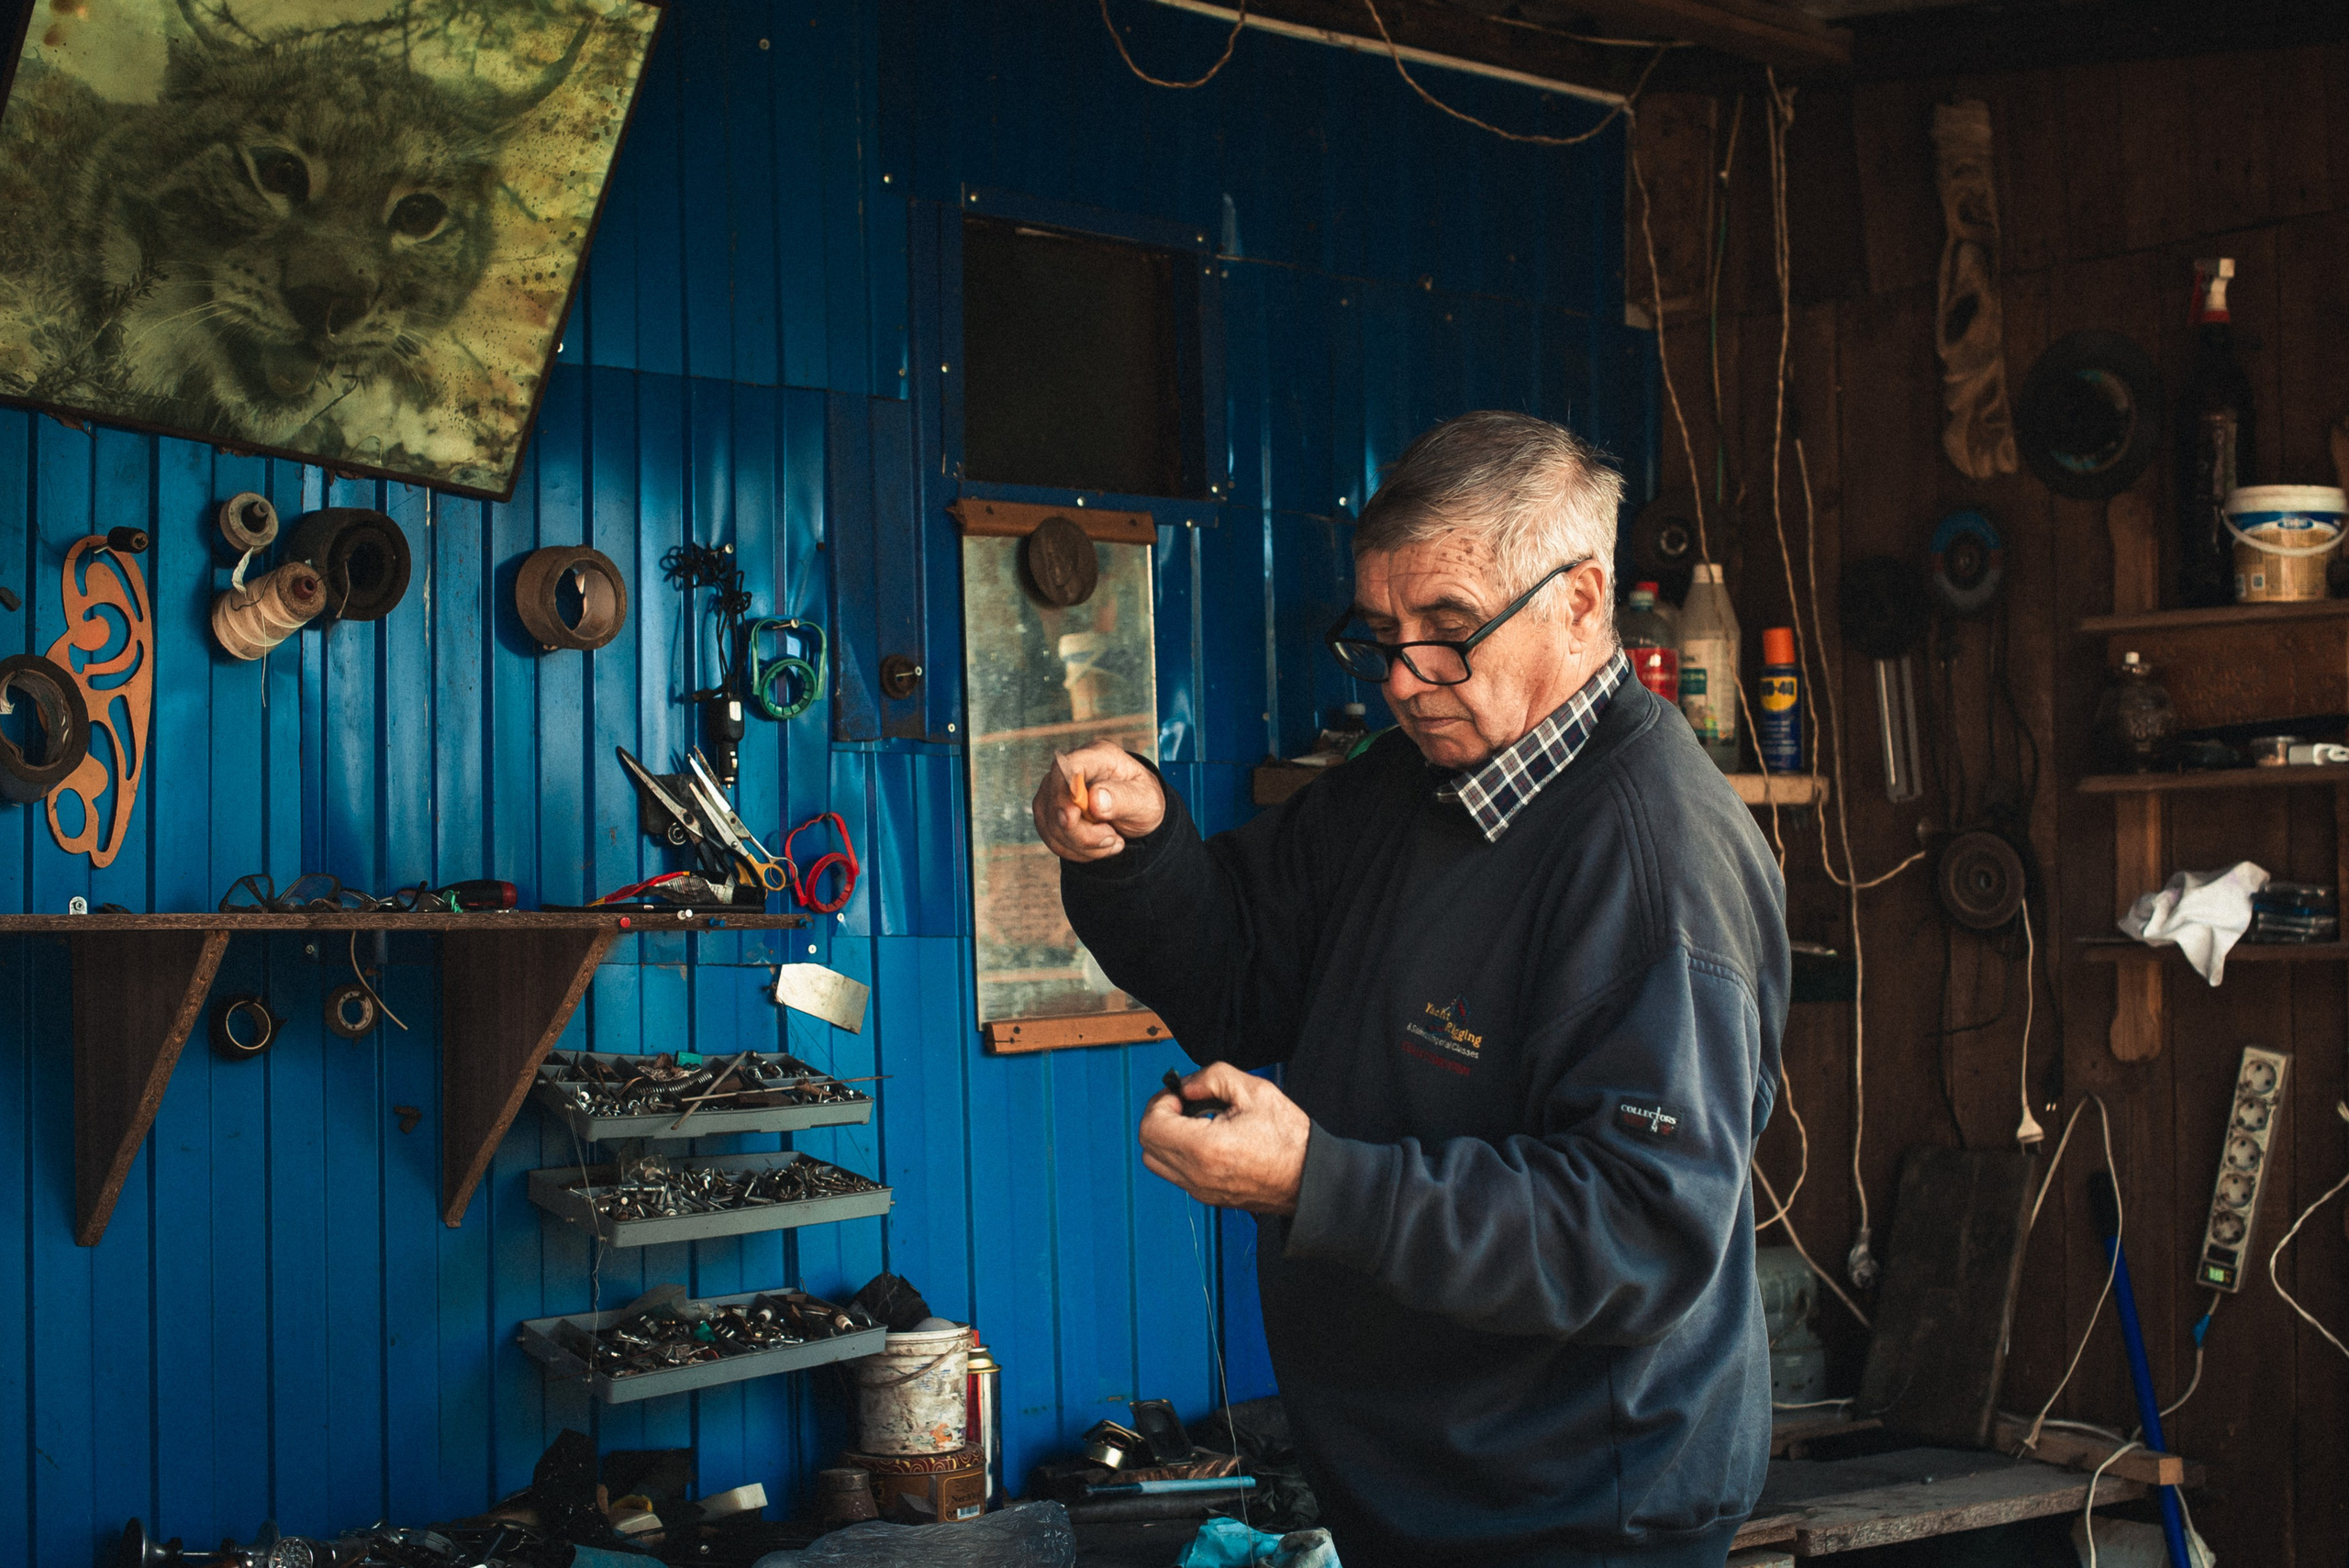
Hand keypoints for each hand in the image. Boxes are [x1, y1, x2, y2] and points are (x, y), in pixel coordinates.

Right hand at [1031, 741, 1164, 862]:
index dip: (1065, 791)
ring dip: (1081, 845)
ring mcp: (1055, 789)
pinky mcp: (1049, 811)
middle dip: (1081, 832)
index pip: (1068, 765)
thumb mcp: (1145, 800)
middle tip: (1113, 838)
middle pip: (1056, 800)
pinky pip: (1050, 837)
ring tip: (1111, 841)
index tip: (1074, 816)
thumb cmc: (1142, 800)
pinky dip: (1074, 849)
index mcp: (1098, 756)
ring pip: (1051, 824)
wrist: (1136, 814)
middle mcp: (1071, 769)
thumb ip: (1123, 798)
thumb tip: (1095, 799)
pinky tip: (1097, 846)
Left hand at [1139, 1062, 1309, 1213]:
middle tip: (1185, 1105)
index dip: (1160, 1102)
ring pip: (1157, 1163)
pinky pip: (1176, 1174)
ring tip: (1197, 1122)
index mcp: (1205, 1149)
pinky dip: (1180, 1153)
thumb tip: (1187, 1086)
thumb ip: (1213, 1077)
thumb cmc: (1289, 1139)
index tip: (1180, 1094)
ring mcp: (1201, 1190)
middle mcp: (1197, 1175)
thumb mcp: (1254, 1091)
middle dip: (1160, 1118)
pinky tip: (1208, 1139)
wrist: (1309, 1178)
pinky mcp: (1208, 1197)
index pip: (1151, 1126)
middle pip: (1148, 1146)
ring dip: (1167, 1138)